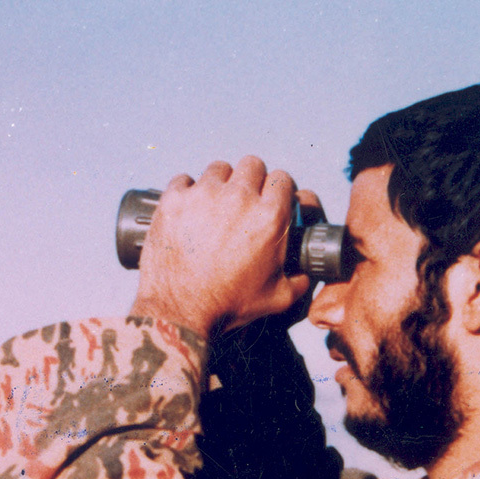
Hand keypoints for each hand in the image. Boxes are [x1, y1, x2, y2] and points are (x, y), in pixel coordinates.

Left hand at [129, 156, 312, 338]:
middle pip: (252, 164)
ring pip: (218, 169)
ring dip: (219, 183)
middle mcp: (239, 198)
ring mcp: (204, 195)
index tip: (269, 198)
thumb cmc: (228, 305)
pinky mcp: (174, 199)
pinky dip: (187, 192)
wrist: (181, 312)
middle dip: (250, 180)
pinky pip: (184, 180)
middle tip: (242, 201)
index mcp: (270, 217)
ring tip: (214, 206)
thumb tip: (305, 273)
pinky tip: (188, 210)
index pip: (282, 178)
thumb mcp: (278, 298)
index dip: (277, 189)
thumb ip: (300, 279)